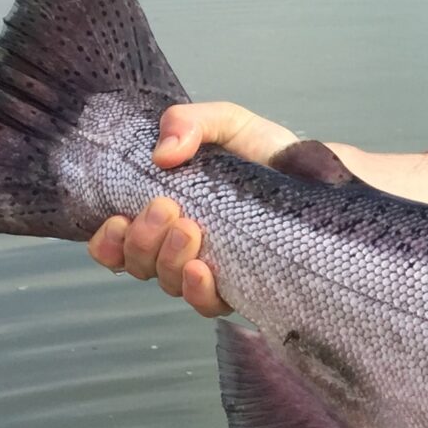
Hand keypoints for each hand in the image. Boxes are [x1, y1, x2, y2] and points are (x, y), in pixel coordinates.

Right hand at [85, 102, 296, 317]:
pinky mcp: (243, 287)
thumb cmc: (266, 153)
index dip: (107, 243)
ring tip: (189, 229)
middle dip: (143, 240)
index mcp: (165, 212)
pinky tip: (203, 269)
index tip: (116, 221)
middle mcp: (181, 246)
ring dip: (168, 259)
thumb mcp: (226, 123)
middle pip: (139, 264)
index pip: (118, 243)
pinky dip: (198, 290)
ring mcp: (211, 269)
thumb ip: (189, 123)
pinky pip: (208, 304)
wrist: (320, 175)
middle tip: (166, 208)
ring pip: (168, 283)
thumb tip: (164, 153)